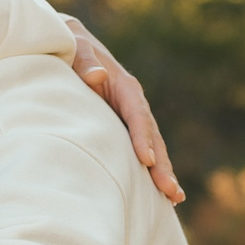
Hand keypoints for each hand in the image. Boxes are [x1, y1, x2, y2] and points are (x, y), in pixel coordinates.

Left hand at [62, 15, 183, 203]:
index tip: (147, 161)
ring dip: (163, 172)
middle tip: (170, 191)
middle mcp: (134, 104)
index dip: (143, 138)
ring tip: (174, 198)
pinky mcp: (123, 128)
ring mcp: (130, 118)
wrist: (70, 46)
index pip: (137, 116)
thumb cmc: (71, 47)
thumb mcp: (76, 48)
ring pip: (152, 147)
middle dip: (162, 165)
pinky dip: (151, 170)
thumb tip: (97, 76)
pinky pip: (140, 150)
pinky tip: (159, 193)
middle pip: (152, 137)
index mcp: (125, 87)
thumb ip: (84, 61)